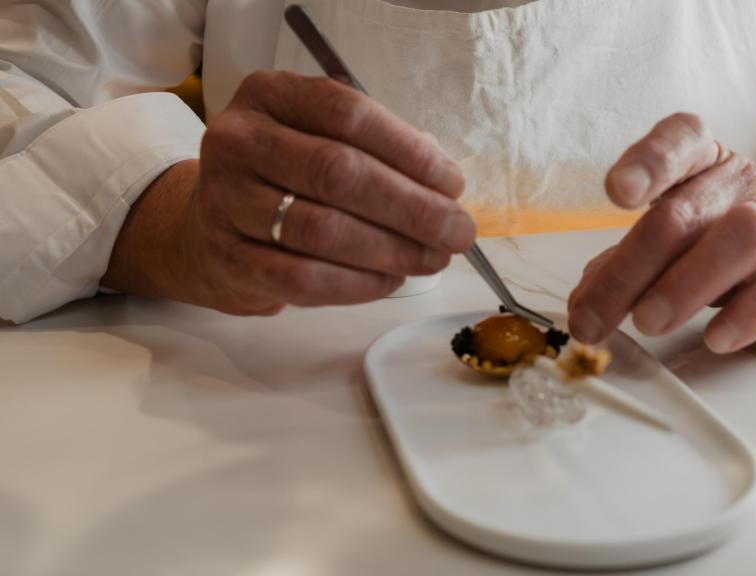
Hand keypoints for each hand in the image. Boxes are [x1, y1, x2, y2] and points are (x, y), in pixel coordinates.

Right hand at [105, 70, 475, 314]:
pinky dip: (357, 284)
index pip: (349, 114)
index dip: (410, 151)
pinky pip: (302, 278)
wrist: (207, 230)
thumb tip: (446, 189)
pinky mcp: (225, 256)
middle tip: (456, 232)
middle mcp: (239, 140)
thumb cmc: (285, 179)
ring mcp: (224, 199)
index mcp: (270, 95)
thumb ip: (381, 152)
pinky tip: (389, 281)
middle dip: (412, 208)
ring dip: (391, 250)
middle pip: (339, 173)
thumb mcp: (321, 141)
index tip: (453, 183)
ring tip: (432, 259)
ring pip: (322, 230)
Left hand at [568, 113, 755, 352]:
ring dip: (685, 284)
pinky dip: (749, 313)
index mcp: (702, 164)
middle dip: (632, 267)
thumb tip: (583, 304)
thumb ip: (625, 265)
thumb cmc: (727, 245)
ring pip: (741, 236)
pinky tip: (716, 338)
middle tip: (596, 317)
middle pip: (684, 213)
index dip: (649, 160)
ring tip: (648, 323)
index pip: (681, 139)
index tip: (617, 192)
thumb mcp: (674, 244)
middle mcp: (741, 184)